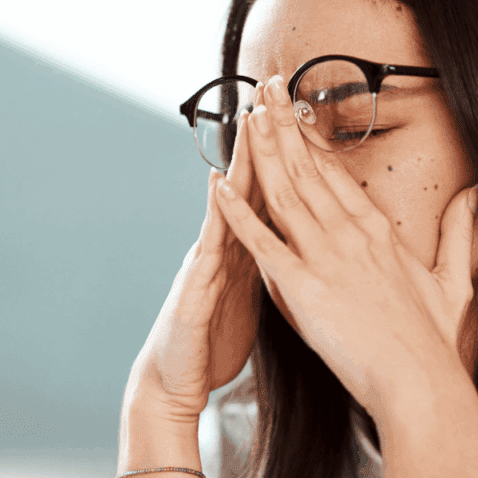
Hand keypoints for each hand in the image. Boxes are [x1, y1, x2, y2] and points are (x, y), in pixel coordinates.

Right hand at [127, 88, 267, 422]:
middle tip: (277, 98)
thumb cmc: (212, 343)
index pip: (271, 196)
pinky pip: (209, 246)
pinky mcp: (196, 287)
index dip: (287, 159)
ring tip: (250, 123)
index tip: (305, 119)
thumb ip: (267, 269)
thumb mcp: (248, 302)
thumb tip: (293, 248)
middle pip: (251, 187)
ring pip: (228, 204)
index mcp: (246, 252)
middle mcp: (224, 248)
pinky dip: (216, 215)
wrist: (173, 380)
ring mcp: (207, 263)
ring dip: (239, 162)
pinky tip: (219, 186)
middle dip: (265, 142)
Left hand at [213, 75, 477, 419]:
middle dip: (284, 123)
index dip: (311, 138)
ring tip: (245, 112)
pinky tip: (218, 183)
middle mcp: (350, 234)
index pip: (336, 173)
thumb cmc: (433, 341)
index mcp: (378, 231)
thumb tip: (476, 195)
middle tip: (266, 85)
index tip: (294, 110)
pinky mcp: (303, 287)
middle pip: (308, 167)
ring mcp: (326, 258)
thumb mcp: (454, 279)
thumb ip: (458, 231)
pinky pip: (263, 242)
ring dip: (262, 150)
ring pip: (285, 191)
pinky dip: (238, 212)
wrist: (421, 384)